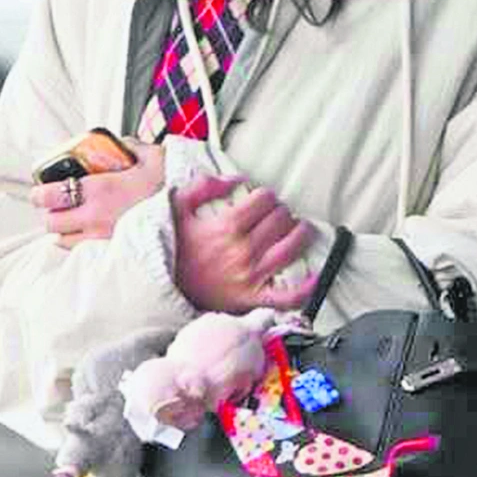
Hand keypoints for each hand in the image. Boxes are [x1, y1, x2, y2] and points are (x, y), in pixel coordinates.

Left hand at [32, 141, 165, 245]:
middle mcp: (95, 218)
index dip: (39, 194)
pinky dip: (82, 248)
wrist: (195, 220)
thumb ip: (133, 147)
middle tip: (59, 208)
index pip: (50, 195)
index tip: (40, 192)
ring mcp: (103, 241)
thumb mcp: (153, 157)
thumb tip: (123, 143)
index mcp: (99, 190)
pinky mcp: (115, 257)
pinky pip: (86, 256)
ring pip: (65, 243)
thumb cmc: (174, 187)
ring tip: (75, 225)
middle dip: (51, 215)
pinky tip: (92, 239)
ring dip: (65, 233)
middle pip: (51, 224)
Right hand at [172, 172, 317, 313]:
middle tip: (276, 215)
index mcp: (227, 227)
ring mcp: (251, 276)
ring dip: (300, 234)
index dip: (266, 196)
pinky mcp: (254, 299)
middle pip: (281, 220)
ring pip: (290, 248)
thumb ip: (203, 186)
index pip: (265, 200)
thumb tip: (235, 178)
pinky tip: (315, 274)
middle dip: (281, 212)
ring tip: (299, 230)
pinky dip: (307, 287)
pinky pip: (288, 295)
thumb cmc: (172, 249)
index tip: (261, 201)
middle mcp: (242, 251)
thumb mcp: (176, 208)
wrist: (161, 288)